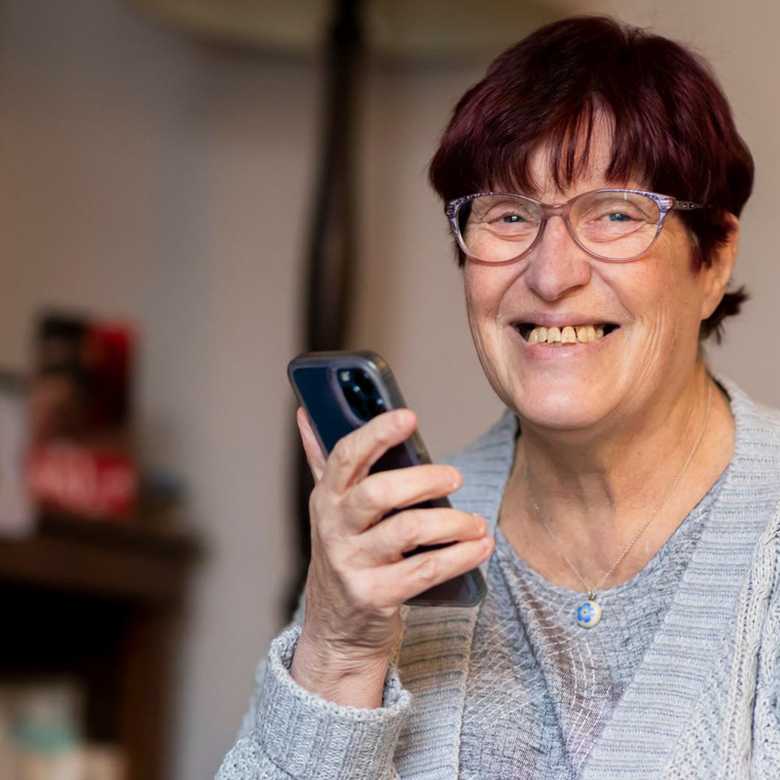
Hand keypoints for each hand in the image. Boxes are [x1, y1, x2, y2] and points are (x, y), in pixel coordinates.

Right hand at [291, 406, 492, 701]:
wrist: (336, 629)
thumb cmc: (343, 554)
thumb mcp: (327, 508)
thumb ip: (321, 460)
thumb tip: (306, 410)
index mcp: (326, 498)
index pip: (345, 456)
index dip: (376, 433)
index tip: (409, 417)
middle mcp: (334, 529)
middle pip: (379, 492)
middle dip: (423, 480)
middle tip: (455, 478)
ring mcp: (353, 564)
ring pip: (408, 531)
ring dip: (452, 523)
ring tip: (478, 523)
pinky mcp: (375, 596)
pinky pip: (425, 571)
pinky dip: (460, 556)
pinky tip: (481, 547)